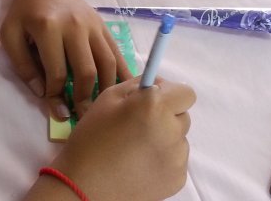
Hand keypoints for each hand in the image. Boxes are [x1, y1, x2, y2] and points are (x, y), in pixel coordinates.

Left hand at [0, 0, 132, 119]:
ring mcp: (92, 25)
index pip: (57, 72)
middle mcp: (74, 26)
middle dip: (84, 98)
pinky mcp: (103, 26)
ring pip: (107, 64)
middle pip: (86, 71)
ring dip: (105, 89)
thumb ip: (22, 65)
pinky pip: (117, 53)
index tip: (55, 108)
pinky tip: (121, 91)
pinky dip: (121, 74)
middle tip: (81, 115)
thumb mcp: (10, 34)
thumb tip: (42, 93)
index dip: (56, 95)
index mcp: (48, 28)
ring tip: (99, 107)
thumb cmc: (25, 9)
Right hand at [28, 77, 195, 200]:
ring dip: (164, 137)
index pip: (185, 92)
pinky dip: (163, 158)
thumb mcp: (108, 98)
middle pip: (182, 115)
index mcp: (156, 107)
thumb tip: (158, 85)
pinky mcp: (178, 179)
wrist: (85, 185)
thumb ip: (138, 85)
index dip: (170, 93)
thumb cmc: (92, 137)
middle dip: (166, 114)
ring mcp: (178, 158)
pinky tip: (140, 163)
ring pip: (179, 138)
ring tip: (136, 147)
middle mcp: (173, 131)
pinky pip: (176, 159)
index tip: (153, 99)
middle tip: (139, 124)